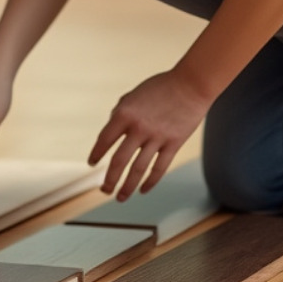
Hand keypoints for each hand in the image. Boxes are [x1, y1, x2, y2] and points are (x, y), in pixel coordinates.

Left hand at [88, 69, 213, 200]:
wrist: (191, 84)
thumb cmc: (161, 87)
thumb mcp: (133, 95)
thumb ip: (120, 112)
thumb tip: (111, 129)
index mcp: (124, 113)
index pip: (104, 140)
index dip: (96, 154)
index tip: (91, 164)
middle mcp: (138, 127)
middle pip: (118, 161)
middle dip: (109, 179)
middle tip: (104, 190)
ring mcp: (157, 137)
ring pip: (138, 169)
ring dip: (128, 186)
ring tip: (120, 197)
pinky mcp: (173, 144)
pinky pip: (159, 168)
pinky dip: (150, 181)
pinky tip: (143, 190)